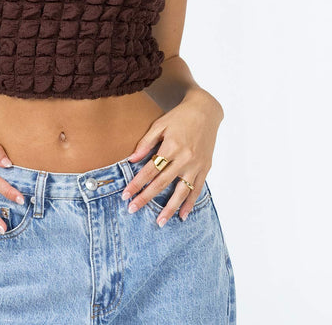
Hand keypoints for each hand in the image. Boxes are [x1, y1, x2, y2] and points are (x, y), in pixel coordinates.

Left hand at [121, 89, 223, 225]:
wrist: (206, 111)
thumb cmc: (179, 116)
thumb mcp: (160, 124)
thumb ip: (146, 142)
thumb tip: (131, 160)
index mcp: (171, 146)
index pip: (150, 170)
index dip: (136, 183)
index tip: (126, 195)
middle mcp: (184, 158)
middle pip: (162, 183)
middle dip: (146, 198)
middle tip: (133, 210)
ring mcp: (196, 164)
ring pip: (181, 191)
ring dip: (170, 208)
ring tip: (159, 222)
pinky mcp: (205, 168)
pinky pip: (197, 189)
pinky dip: (190, 203)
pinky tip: (182, 215)